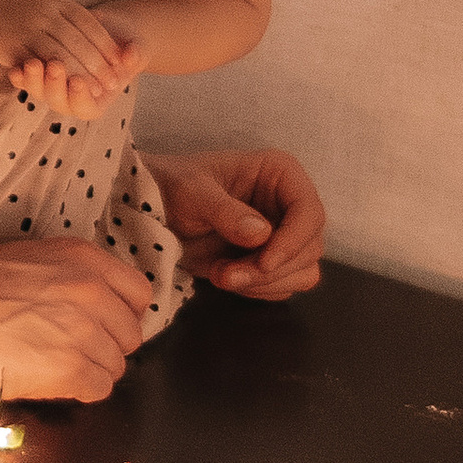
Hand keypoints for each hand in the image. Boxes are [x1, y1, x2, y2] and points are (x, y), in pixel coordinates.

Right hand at [0, 0, 137, 111]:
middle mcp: (44, 12)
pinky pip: (38, 66)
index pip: (89, 23)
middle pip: (79, 42)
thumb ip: (61, 7)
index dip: (106, 44)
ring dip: (81, 76)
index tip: (120, 60)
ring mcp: (28, 29)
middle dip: (98, 65)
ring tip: (95, 91)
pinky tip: (64, 89)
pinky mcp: (12, 46)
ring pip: (62, 56)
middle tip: (113, 83)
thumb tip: (89, 18)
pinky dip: (54, 80)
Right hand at [0, 238, 151, 403]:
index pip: (138, 292)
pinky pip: (99, 389)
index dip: (120, 313)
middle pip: (130, 334)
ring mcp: (85, 330)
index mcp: (82, 257)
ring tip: (49, 365)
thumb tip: (96, 304)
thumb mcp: (26, 261)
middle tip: (67, 350)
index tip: (102, 324)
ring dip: (88, 370)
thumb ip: (70, 276)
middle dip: (105, 345)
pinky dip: (76, 391)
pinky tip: (45, 380)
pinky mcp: (72, 369)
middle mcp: (91, 290)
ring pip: (116, 365)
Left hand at [9, 51, 139, 122]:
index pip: (86, 108)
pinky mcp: (38, 75)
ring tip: (32, 63)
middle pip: (58, 102)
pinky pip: (25, 80)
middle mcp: (72, 99)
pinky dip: (19, 76)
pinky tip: (14, 66)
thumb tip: (133, 54)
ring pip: (39, 92)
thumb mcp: (134, 47)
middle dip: (55, 86)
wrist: (104, 30)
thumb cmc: (124, 43)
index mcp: (97, 100)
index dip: (81, 97)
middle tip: (55, 66)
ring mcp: (52, 89)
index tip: (79, 81)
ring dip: (34, 81)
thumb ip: (135, 54)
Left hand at [150, 145, 324, 299]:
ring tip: (219, 274)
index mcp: (280, 173)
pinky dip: (257, 289)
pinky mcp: (273, 260)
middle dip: (270, 269)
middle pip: (310, 247)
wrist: (152, 212)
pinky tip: (225, 277)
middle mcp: (289, 204)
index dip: (294, 240)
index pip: (310, 211)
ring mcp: (284, 234)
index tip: (264, 262)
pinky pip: (284, 286)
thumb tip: (261, 234)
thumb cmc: (171, 187)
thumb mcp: (191, 191)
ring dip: (262, 283)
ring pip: (302, 271)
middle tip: (226, 274)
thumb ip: (224, 211)